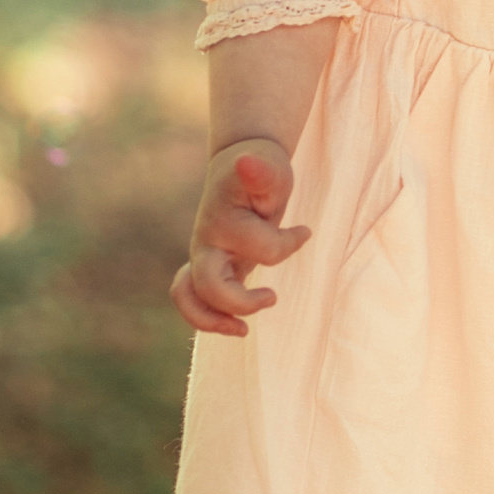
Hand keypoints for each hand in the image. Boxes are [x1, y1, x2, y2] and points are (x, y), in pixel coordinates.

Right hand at [172, 136, 310, 338]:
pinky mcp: (209, 267)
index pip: (263, 250)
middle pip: (207, 286)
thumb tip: (247, 162)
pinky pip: (192, 300)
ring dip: (211, 322)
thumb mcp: (270, 168)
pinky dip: (207, 317)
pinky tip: (235, 323)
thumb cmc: (261, 168)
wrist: (239, 162)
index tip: (304, 231)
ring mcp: (204, 257)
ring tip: (242, 331)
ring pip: (188, 298)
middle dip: (239, 302)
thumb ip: (260, 171)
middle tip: (273, 297)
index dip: (288, 243)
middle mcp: (207, 242)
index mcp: (224, 222)